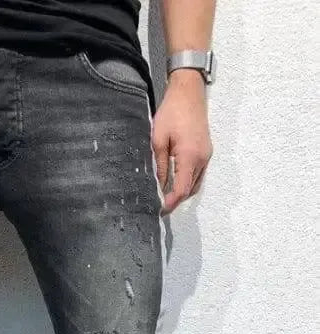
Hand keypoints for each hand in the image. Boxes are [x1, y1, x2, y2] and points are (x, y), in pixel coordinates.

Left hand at [152, 70, 212, 214]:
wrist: (188, 92)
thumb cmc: (172, 112)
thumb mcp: (158, 140)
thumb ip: (160, 166)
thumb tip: (158, 186)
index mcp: (190, 156)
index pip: (182, 189)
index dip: (171, 203)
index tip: (159, 211)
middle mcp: (202, 158)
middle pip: (190, 190)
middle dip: (176, 200)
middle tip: (159, 206)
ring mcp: (206, 155)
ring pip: (195, 183)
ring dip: (182, 192)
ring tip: (165, 196)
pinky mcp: (206, 151)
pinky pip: (198, 174)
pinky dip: (187, 182)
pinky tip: (174, 182)